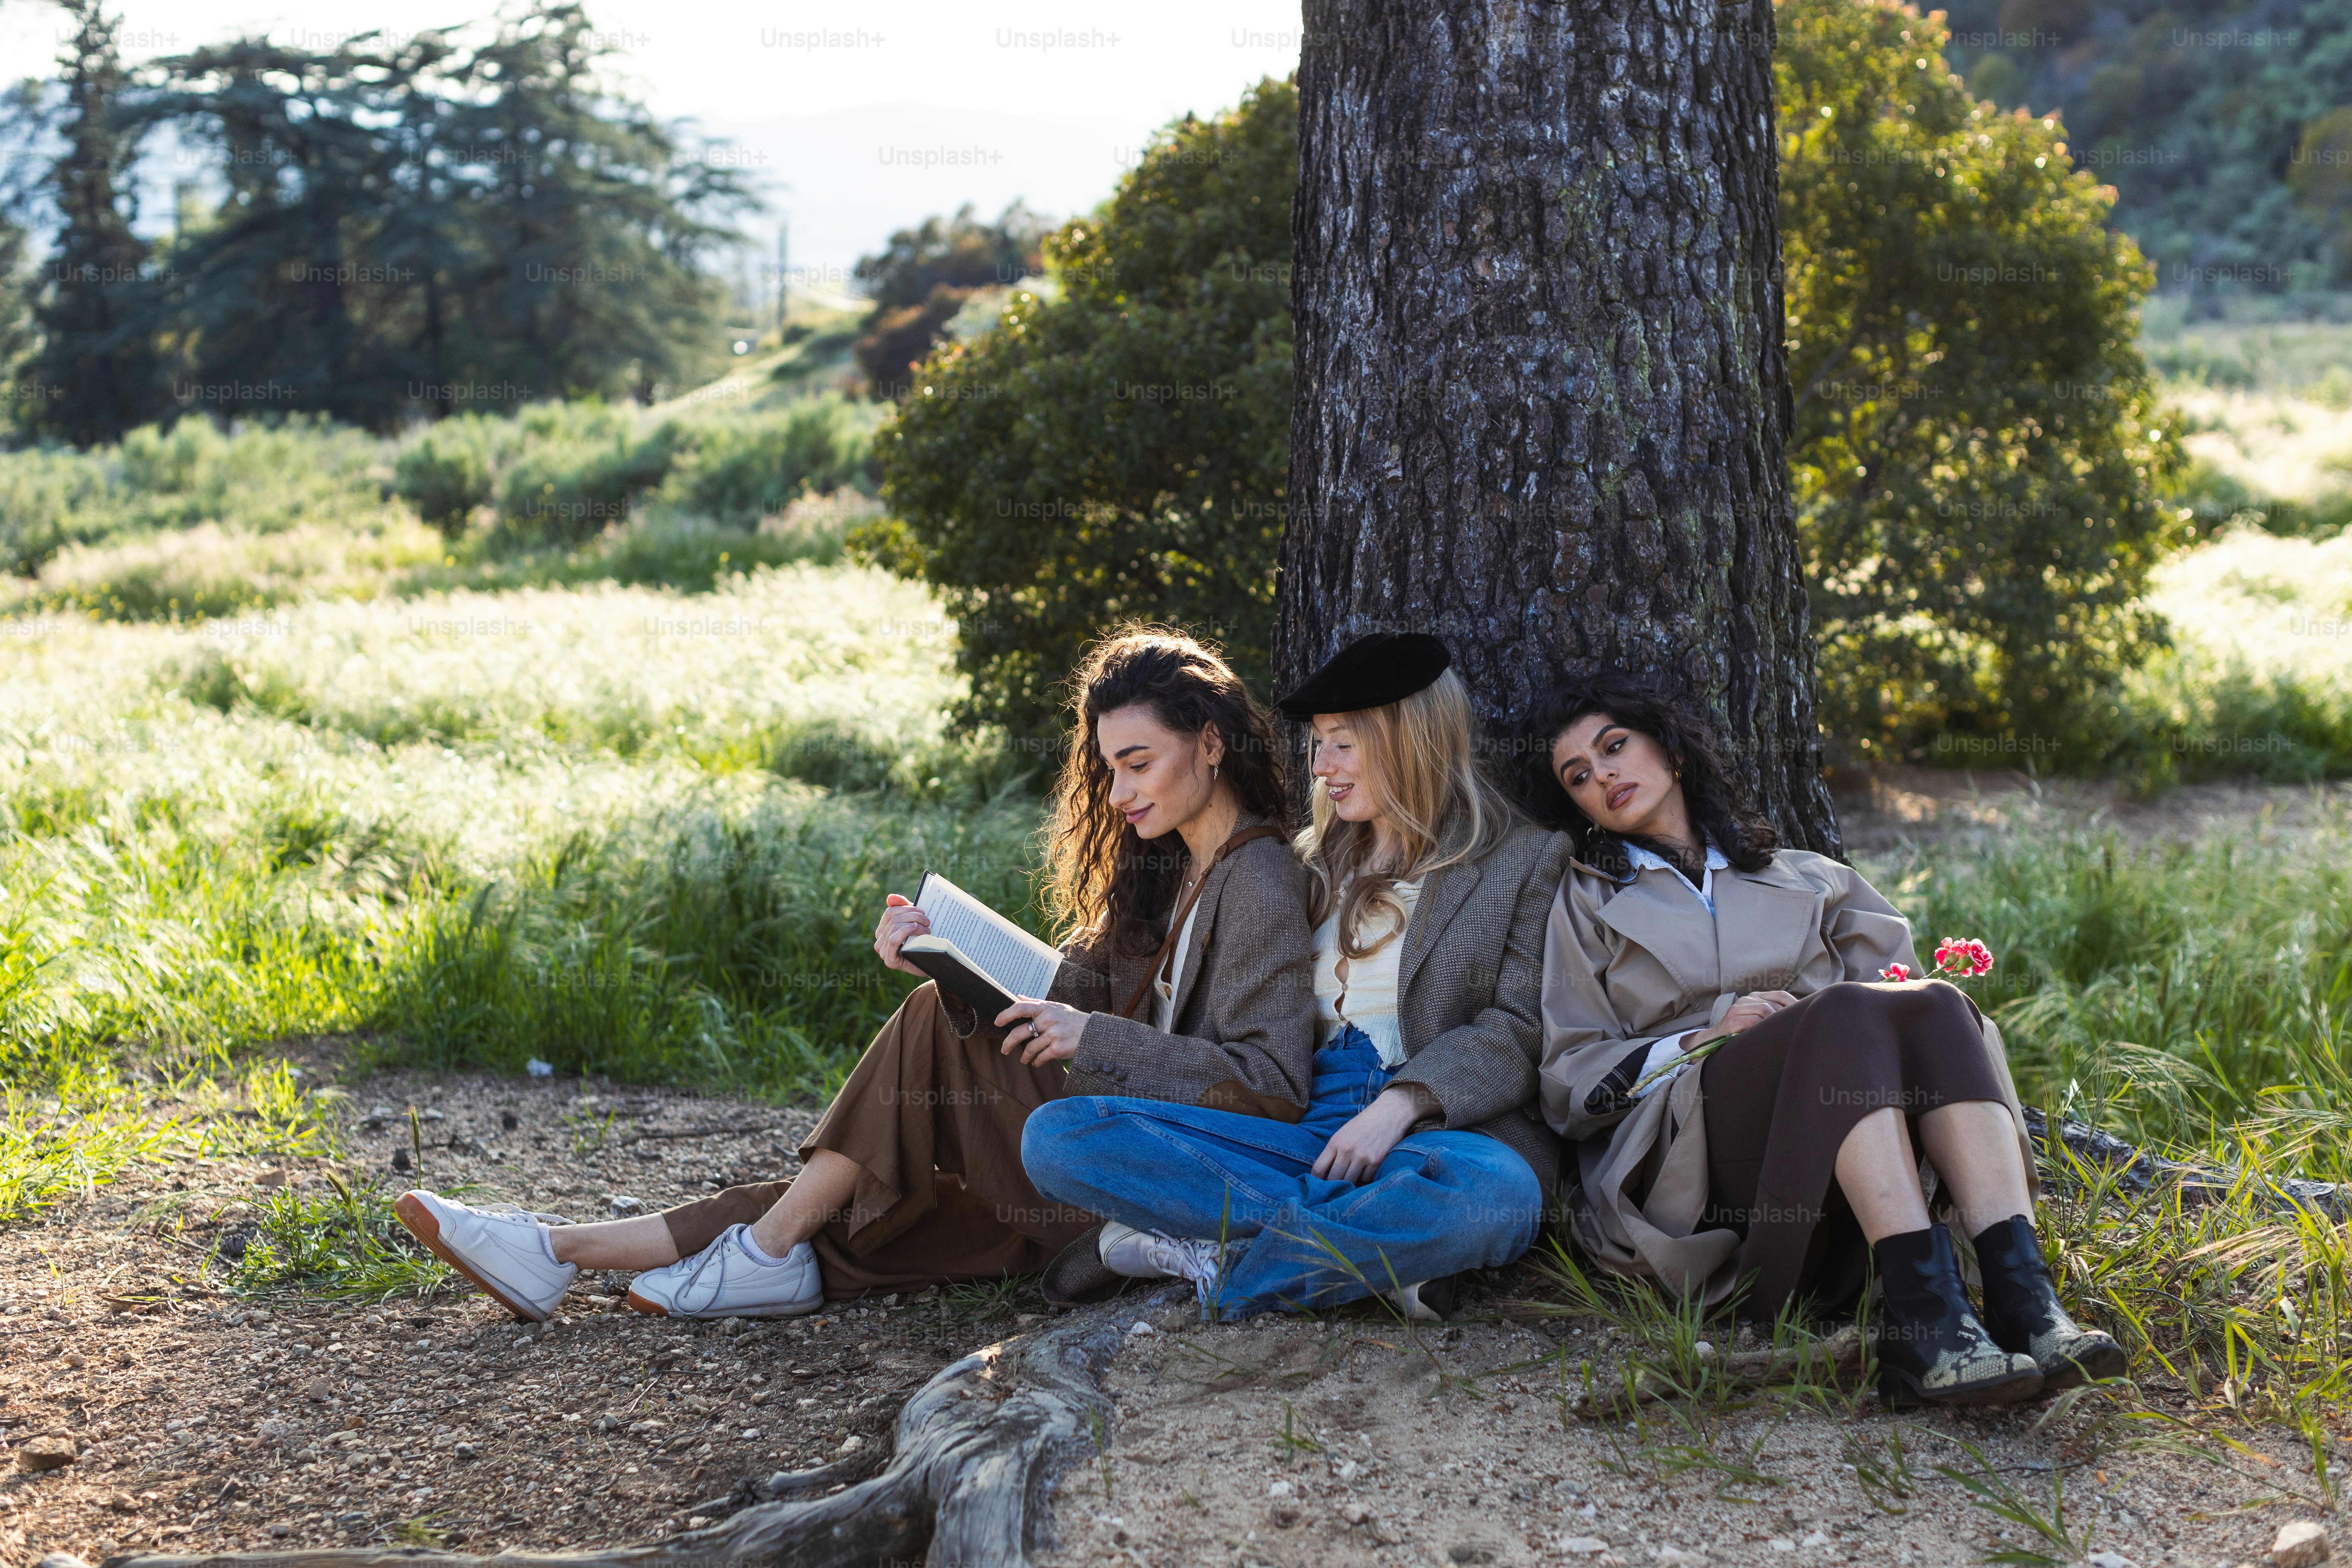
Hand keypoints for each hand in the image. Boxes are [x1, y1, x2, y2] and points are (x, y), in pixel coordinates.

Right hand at [874, 894, 930, 974]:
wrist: (932, 964)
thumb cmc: (922, 942)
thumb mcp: (913, 921)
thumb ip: (903, 908)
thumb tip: (890, 897)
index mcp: (883, 930)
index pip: (890, 912)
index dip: (906, 908)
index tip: (922, 911)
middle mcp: (879, 941)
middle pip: (893, 919)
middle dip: (913, 915)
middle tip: (927, 920)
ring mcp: (883, 951)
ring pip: (895, 927)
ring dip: (914, 923)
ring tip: (927, 927)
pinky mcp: (889, 960)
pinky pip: (894, 939)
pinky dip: (906, 930)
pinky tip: (916, 929)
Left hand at [995, 997, 1089, 1065]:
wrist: (1094, 1033)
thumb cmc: (1073, 1020)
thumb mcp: (1056, 1007)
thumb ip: (1036, 1003)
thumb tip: (1018, 997)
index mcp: (1046, 1008)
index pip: (1020, 1008)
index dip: (1006, 1014)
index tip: (997, 1022)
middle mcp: (1048, 1020)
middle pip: (1020, 1032)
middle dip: (1008, 1043)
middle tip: (1004, 1050)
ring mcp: (1053, 1034)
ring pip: (1029, 1048)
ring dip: (1024, 1056)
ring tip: (1024, 1059)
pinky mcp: (1058, 1048)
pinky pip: (1040, 1057)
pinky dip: (1036, 1061)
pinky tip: (1036, 1062)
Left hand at [1311, 1085, 1426, 1184]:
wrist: (1388, 1114)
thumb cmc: (1364, 1124)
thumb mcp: (1343, 1133)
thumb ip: (1334, 1151)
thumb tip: (1326, 1174)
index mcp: (1335, 1142)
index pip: (1318, 1168)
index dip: (1316, 1180)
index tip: (1319, 1184)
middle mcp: (1347, 1150)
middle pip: (1333, 1179)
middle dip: (1333, 1185)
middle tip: (1336, 1186)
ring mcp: (1362, 1157)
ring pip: (1349, 1182)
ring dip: (1349, 1183)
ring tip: (1351, 1179)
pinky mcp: (1376, 1162)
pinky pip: (1365, 1179)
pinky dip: (1365, 1178)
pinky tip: (1366, 1169)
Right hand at [1698, 989, 1798, 1045]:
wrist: (1714, 1040)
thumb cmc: (1742, 1032)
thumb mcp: (1758, 1020)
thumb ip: (1772, 1015)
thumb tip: (1799, 1017)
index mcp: (1756, 996)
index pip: (1781, 995)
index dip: (1794, 1004)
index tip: (1803, 1016)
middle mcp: (1747, 998)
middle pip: (1775, 1004)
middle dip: (1786, 1017)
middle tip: (1793, 1029)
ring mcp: (1738, 1007)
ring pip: (1766, 1009)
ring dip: (1774, 1023)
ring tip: (1780, 1034)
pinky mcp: (1732, 1019)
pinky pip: (1754, 1020)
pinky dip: (1762, 1028)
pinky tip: (1766, 1036)